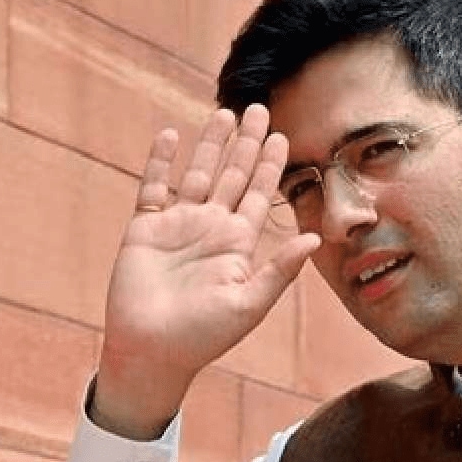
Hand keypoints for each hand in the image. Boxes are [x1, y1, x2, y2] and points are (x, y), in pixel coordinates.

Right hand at [92, 104, 318, 438]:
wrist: (152, 353)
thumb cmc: (203, 337)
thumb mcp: (250, 303)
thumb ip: (280, 269)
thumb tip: (315, 238)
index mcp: (238, 243)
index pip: (260, 194)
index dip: (270, 165)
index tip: (283, 135)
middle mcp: (211, 227)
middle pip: (232, 175)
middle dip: (246, 143)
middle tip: (259, 108)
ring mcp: (178, 225)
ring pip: (197, 173)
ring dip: (210, 144)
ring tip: (224, 113)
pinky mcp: (145, 229)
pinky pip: (154, 187)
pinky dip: (161, 162)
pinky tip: (171, 135)